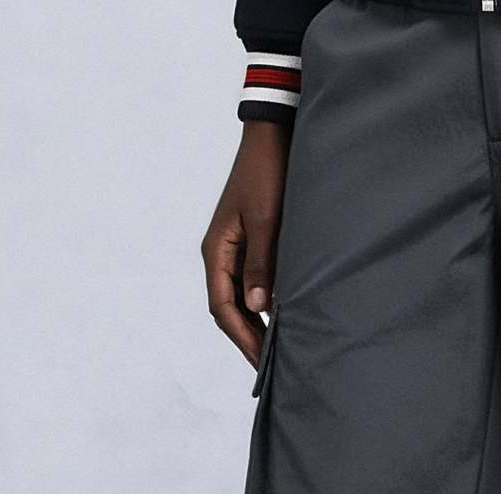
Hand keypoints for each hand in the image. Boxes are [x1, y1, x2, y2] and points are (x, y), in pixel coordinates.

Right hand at [201, 119, 291, 369]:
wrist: (273, 134)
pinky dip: (266, 296)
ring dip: (257, 318)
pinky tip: (284, 309)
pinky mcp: (253, 236)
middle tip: (272, 364)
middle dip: (248, 335)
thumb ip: (261, 263)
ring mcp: (236, 244)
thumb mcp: (266, 219)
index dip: (241, 336)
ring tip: (279, 345)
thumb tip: (257, 307)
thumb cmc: (267, 173)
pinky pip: (254, 276)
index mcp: (216, 250)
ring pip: (242, 293)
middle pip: (229, 305)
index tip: (261, 361)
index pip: (222, 306)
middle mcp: (221, 251)